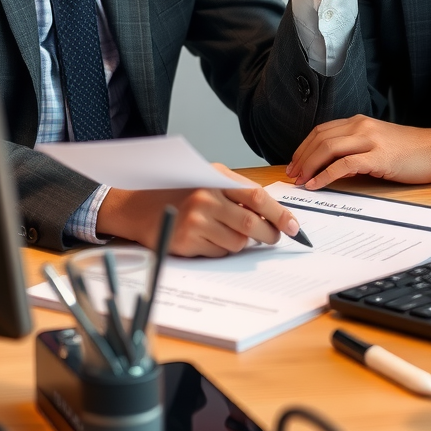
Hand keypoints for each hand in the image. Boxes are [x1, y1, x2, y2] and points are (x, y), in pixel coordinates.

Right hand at [95, 164, 303, 256]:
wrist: (136, 205)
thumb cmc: (177, 191)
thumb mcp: (206, 178)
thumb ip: (237, 191)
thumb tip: (273, 214)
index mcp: (214, 178)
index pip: (256, 196)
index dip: (279, 214)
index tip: (294, 227)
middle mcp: (204, 198)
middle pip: (252, 225)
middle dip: (269, 235)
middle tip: (273, 237)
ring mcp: (195, 221)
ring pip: (238, 243)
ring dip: (241, 242)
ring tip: (226, 231)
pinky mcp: (186, 242)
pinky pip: (219, 253)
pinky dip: (221, 249)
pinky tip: (207, 238)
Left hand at [285, 116, 430, 189]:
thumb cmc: (411, 150)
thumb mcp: (378, 144)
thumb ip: (356, 149)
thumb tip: (333, 165)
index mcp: (360, 122)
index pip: (322, 130)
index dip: (304, 146)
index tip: (295, 162)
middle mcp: (361, 126)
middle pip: (320, 138)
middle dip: (301, 157)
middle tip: (291, 174)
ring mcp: (369, 140)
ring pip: (328, 148)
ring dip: (309, 165)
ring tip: (299, 180)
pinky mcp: (378, 157)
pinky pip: (344, 164)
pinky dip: (326, 175)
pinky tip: (316, 184)